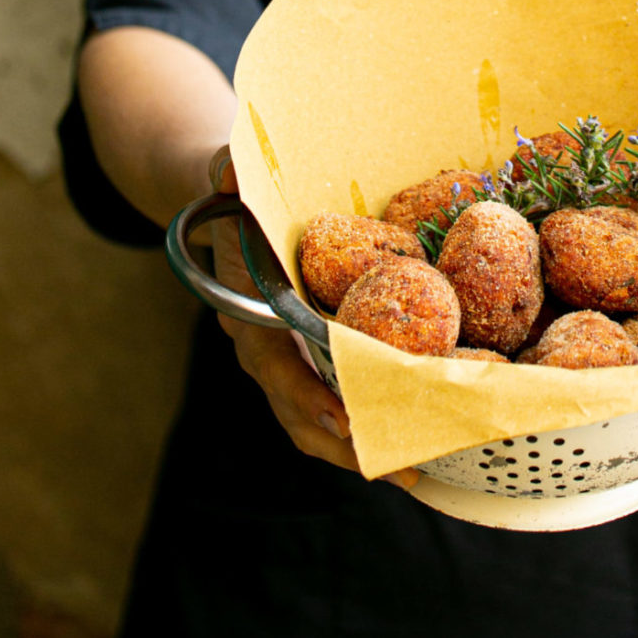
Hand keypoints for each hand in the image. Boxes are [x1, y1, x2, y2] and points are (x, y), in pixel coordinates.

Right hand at [207, 147, 418, 490]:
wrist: (221, 208)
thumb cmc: (235, 194)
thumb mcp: (226, 175)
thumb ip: (228, 172)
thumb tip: (231, 168)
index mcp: (245, 311)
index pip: (273, 364)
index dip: (306, 396)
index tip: (344, 422)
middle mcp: (263, 345)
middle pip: (300, 412)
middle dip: (348, 445)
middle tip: (403, 467)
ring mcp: (283, 357)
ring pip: (316, 420)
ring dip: (362, 448)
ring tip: (417, 469)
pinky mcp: (305, 356)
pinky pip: (332, 398)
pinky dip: (366, 421)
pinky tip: (411, 434)